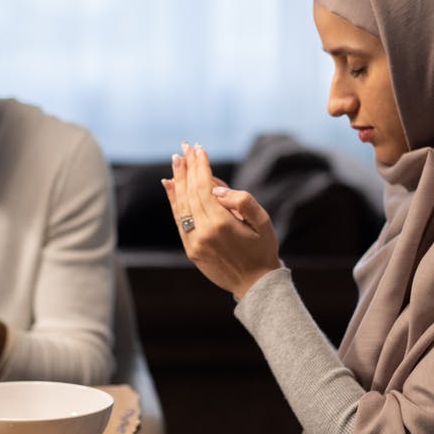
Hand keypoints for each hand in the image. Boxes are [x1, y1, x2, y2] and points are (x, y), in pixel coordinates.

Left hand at [162, 143, 279, 298]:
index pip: (204, 187)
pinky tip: (170, 186)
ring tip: (177, 161)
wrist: (255, 285)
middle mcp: (203, 233)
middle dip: (188, 168)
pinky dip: (174, 201)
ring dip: (178, 181)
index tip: (199, 149)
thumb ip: (242, 201)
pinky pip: (178, 220)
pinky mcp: (190, 250)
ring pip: (181, 206)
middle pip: (190, 193)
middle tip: (184, 148)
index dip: (200, 166)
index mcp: (221, 224)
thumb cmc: (262, 250)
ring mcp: (194, 243)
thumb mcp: (262, 222)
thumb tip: (217, 189)